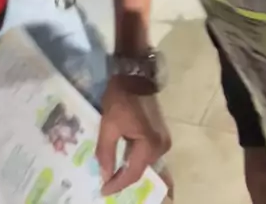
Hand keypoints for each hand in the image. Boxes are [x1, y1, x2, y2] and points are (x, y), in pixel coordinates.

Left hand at [96, 76, 170, 196]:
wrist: (135, 74)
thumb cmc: (121, 97)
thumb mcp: (109, 124)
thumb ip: (106, 151)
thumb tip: (104, 175)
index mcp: (150, 145)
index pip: (133, 173)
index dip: (117, 184)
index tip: (103, 191)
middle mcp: (161, 147)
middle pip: (139, 170)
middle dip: (122, 179)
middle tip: (105, 185)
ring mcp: (162, 141)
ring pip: (142, 162)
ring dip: (127, 170)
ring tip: (111, 177)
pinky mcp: (158, 134)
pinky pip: (144, 153)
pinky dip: (133, 159)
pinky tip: (121, 162)